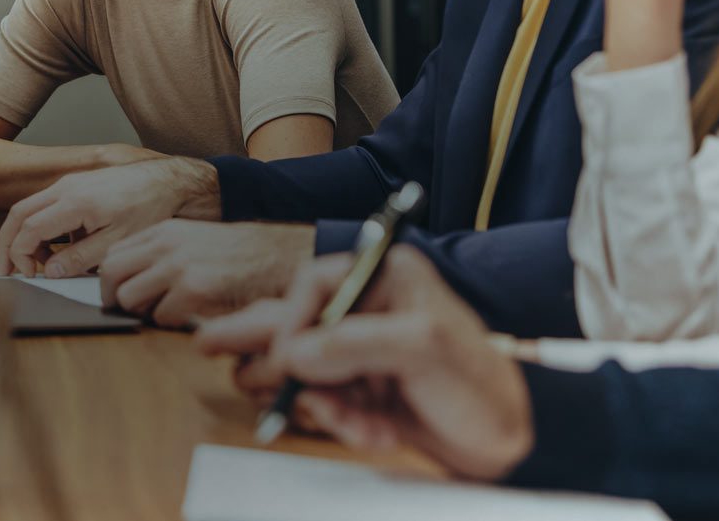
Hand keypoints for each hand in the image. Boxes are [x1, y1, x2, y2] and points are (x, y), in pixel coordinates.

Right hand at [0, 156, 220, 276]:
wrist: (169, 182)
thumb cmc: (149, 208)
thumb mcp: (117, 242)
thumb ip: (80, 258)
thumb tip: (52, 272)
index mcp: (74, 202)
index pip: (29, 229)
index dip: (20, 255)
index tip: (27, 274)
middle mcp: (66, 187)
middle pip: (19, 214)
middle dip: (7, 243)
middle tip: (6, 270)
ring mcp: (70, 183)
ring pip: (30, 207)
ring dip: (25, 235)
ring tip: (37, 264)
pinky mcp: (78, 184)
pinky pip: (48, 204)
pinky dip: (43, 226)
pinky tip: (62, 248)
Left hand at [98, 221, 313, 327]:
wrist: (276, 256)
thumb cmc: (235, 256)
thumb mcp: (191, 242)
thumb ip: (160, 255)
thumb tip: (125, 283)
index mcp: (162, 232)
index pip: (112, 256)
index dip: (110, 282)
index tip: (118, 296)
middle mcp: (165, 245)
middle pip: (110, 276)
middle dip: (115, 299)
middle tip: (132, 312)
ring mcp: (178, 266)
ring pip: (129, 298)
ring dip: (143, 313)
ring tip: (166, 312)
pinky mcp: (194, 289)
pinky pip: (160, 317)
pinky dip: (171, 323)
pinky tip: (191, 316)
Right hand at [195, 246, 534, 481]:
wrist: (512, 443)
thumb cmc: (482, 386)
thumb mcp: (424, 353)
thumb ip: (354, 344)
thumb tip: (291, 351)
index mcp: (386, 276)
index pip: (314, 283)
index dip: (292, 321)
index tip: (288, 358)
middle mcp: (367, 307)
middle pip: (292, 320)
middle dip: (268, 348)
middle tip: (207, 346)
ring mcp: (361, 351)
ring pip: (302, 370)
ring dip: (321, 402)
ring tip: (359, 421)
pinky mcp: (360, 390)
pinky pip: (322, 403)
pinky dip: (341, 423)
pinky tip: (376, 432)